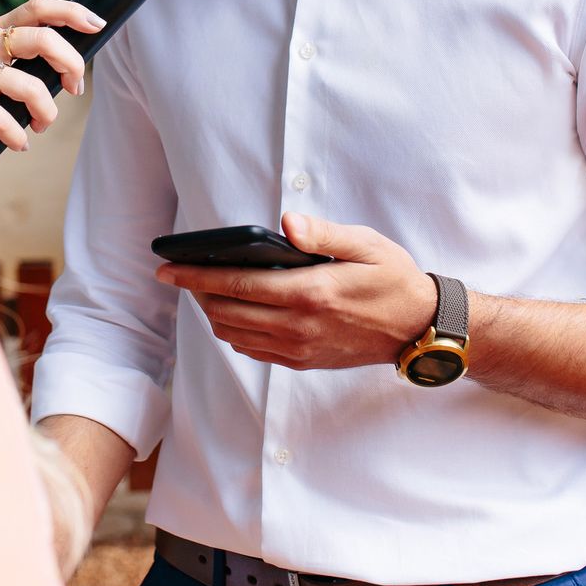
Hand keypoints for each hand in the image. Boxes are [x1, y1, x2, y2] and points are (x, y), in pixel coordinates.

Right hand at [0, 0, 105, 156]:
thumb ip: (19, 59)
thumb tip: (69, 71)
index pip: (38, 8)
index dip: (71, 13)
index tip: (96, 24)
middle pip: (43, 40)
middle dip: (71, 64)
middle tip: (74, 88)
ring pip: (30, 86)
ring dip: (46, 112)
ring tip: (40, 125)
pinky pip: (5, 119)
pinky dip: (18, 136)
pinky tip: (18, 143)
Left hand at [154, 213, 437, 369]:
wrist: (418, 328)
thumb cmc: (392, 279)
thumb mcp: (365, 244)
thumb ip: (323, 232)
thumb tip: (286, 223)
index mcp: (310, 293)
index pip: (236, 285)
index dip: (195, 276)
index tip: (167, 268)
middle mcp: (299, 326)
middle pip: (226, 312)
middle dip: (198, 293)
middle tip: (185, 274)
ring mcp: (300, 348)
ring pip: (235, 335)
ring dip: (214, 313)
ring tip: (209, 290)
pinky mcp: (304, 361)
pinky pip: (254, 351)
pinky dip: (235, 332)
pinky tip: (237, 313)